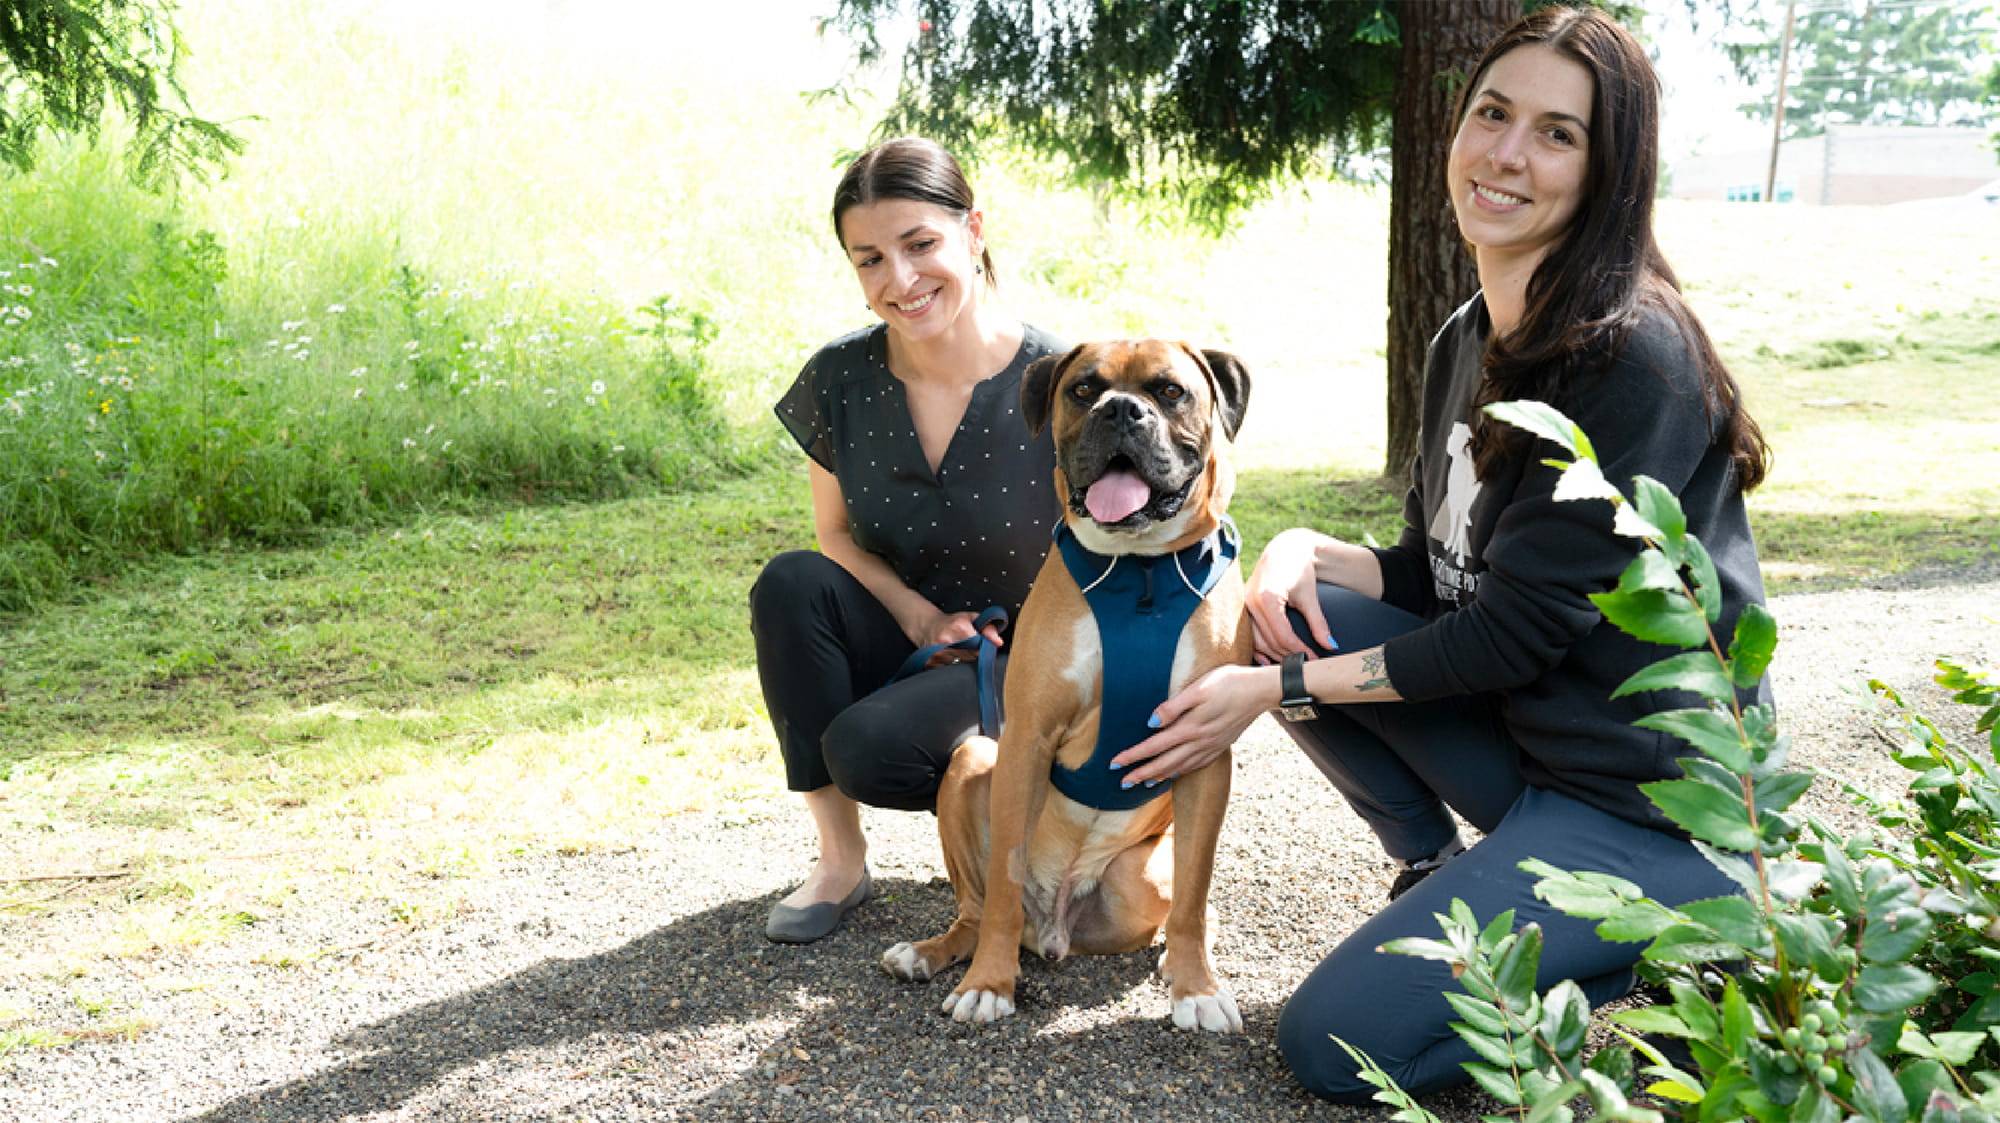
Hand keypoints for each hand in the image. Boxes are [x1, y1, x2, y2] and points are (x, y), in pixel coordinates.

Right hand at [915, 609, 1004, 665]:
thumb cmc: (951, 623)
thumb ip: (988, 628)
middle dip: (973, 658)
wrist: (927, 626)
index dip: (982, 652)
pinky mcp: (930, 663)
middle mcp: (946, 640)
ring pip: (959, 668)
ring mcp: (937, 653)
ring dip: (962, 665)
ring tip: (957, 654)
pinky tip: (948, 660)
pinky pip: (947, 672)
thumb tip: (998, 642)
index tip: (980, 649)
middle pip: (970, 660)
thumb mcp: (971, 618)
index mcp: (959, 627)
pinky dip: (950, 668)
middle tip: (968, 651)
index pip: (979, 648)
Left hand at [1109, 664, 1278, 786]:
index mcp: (1189, 727)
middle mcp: (1199, 742)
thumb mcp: (1198, 688)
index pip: (1153, 747)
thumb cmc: (1228, 682)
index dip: (1133, 756)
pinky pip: (1195, 766)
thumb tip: (1150, 723)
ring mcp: (1210, 747)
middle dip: (1141, 774)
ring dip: (1159, 777)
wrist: (1261, 691)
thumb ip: (1173, 707)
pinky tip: (1174, 773)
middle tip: (1122, 783)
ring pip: (1179, 768)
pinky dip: (1180, 773)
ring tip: (1143, 783)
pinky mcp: (1220, 746)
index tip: (1114, 764)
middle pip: (1164, 764)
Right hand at [1245, 528, 1337, 664]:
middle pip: (1269, 640)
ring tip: (1290, 663)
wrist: (1285, 549)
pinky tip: (1267, 660)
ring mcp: (1244, 604)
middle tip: (1304, 665)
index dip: (1298, 650)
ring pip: (1256, 640)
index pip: (1282, 635)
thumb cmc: (1298, 568)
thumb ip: (1318, 623)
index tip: (1312, 659)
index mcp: (1267, 597)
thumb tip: (1330, 646)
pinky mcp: (1243, 606)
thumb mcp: (1310, 596)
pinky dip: (1257, 648)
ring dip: (1273, 654)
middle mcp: (1250, 602)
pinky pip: (1248, 633)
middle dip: (1287, 655)